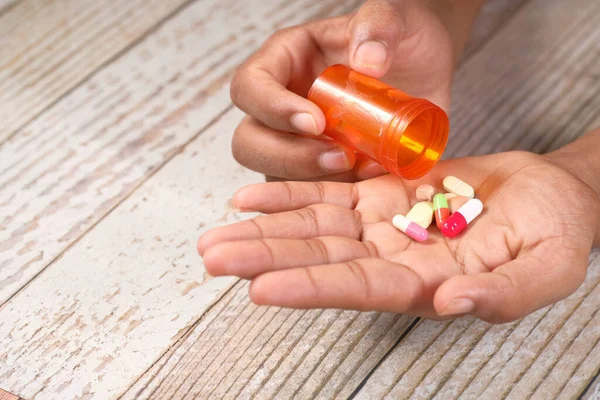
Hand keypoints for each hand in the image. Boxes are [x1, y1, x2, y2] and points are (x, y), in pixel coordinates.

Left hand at [198, 151, 599, 322]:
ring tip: (216, 234)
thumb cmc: (557, 233)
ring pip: (314, 227)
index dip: (311, 287)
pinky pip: (327, 197)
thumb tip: (452, 304)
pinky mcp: (381, 196)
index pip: (359, 288)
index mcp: (427, 285)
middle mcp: (393, 260)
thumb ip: (504, 295)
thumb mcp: (549, 267)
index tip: (262, 289)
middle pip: (320, 259)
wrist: (551, 194)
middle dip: (266, 257)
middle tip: (213, 258)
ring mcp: (382, 227)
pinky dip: (289, 195)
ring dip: (265, 228)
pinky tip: (250, 198)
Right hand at [230, 0, 453, 181]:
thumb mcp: (397, 17)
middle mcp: (280, 105)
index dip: (273, 109)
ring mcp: (295, 142)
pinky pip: (308, 193)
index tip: (316, 122)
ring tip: (357, 168)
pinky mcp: (317, 169)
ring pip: (273, 173)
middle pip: (249, 140)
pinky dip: (333, 194)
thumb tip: (367, 61)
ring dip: (308, 180)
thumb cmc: (401, 39)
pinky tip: (369, 179)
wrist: (424, 74)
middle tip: (339, 157)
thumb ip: (380, 25)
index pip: (250, 87)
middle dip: (288, 156)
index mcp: (285, 61)